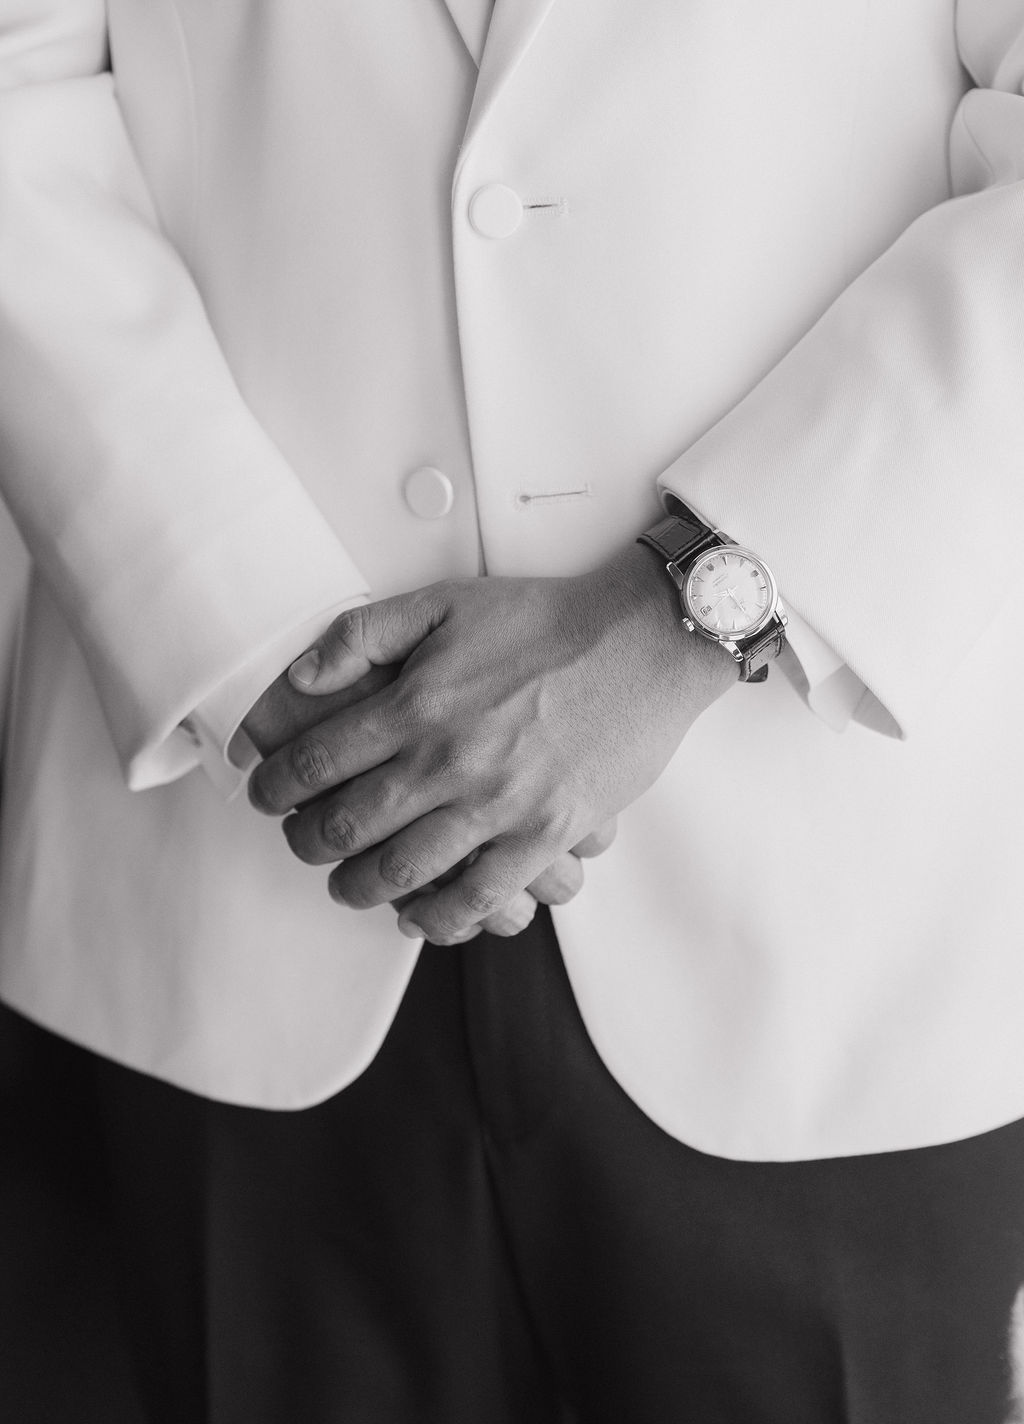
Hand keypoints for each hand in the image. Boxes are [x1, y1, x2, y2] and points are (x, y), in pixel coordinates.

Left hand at [241, 639, 616, 942]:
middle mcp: (448, 762)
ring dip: (357, 887)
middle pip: (345, 826)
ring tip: (346, 884)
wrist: (643, 641)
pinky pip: (478, 899)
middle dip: (304, 843)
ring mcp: (498, 805)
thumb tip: (301, 677)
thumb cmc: (549, 621)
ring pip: (401, 872)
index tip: (264, 794)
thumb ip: (364, 634)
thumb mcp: (445, 602)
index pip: (318, 761)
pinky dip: (437, 919)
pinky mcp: (545, 835)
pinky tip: (416, 915)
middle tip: (298, 842)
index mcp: (417, 705)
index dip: (275, 786)